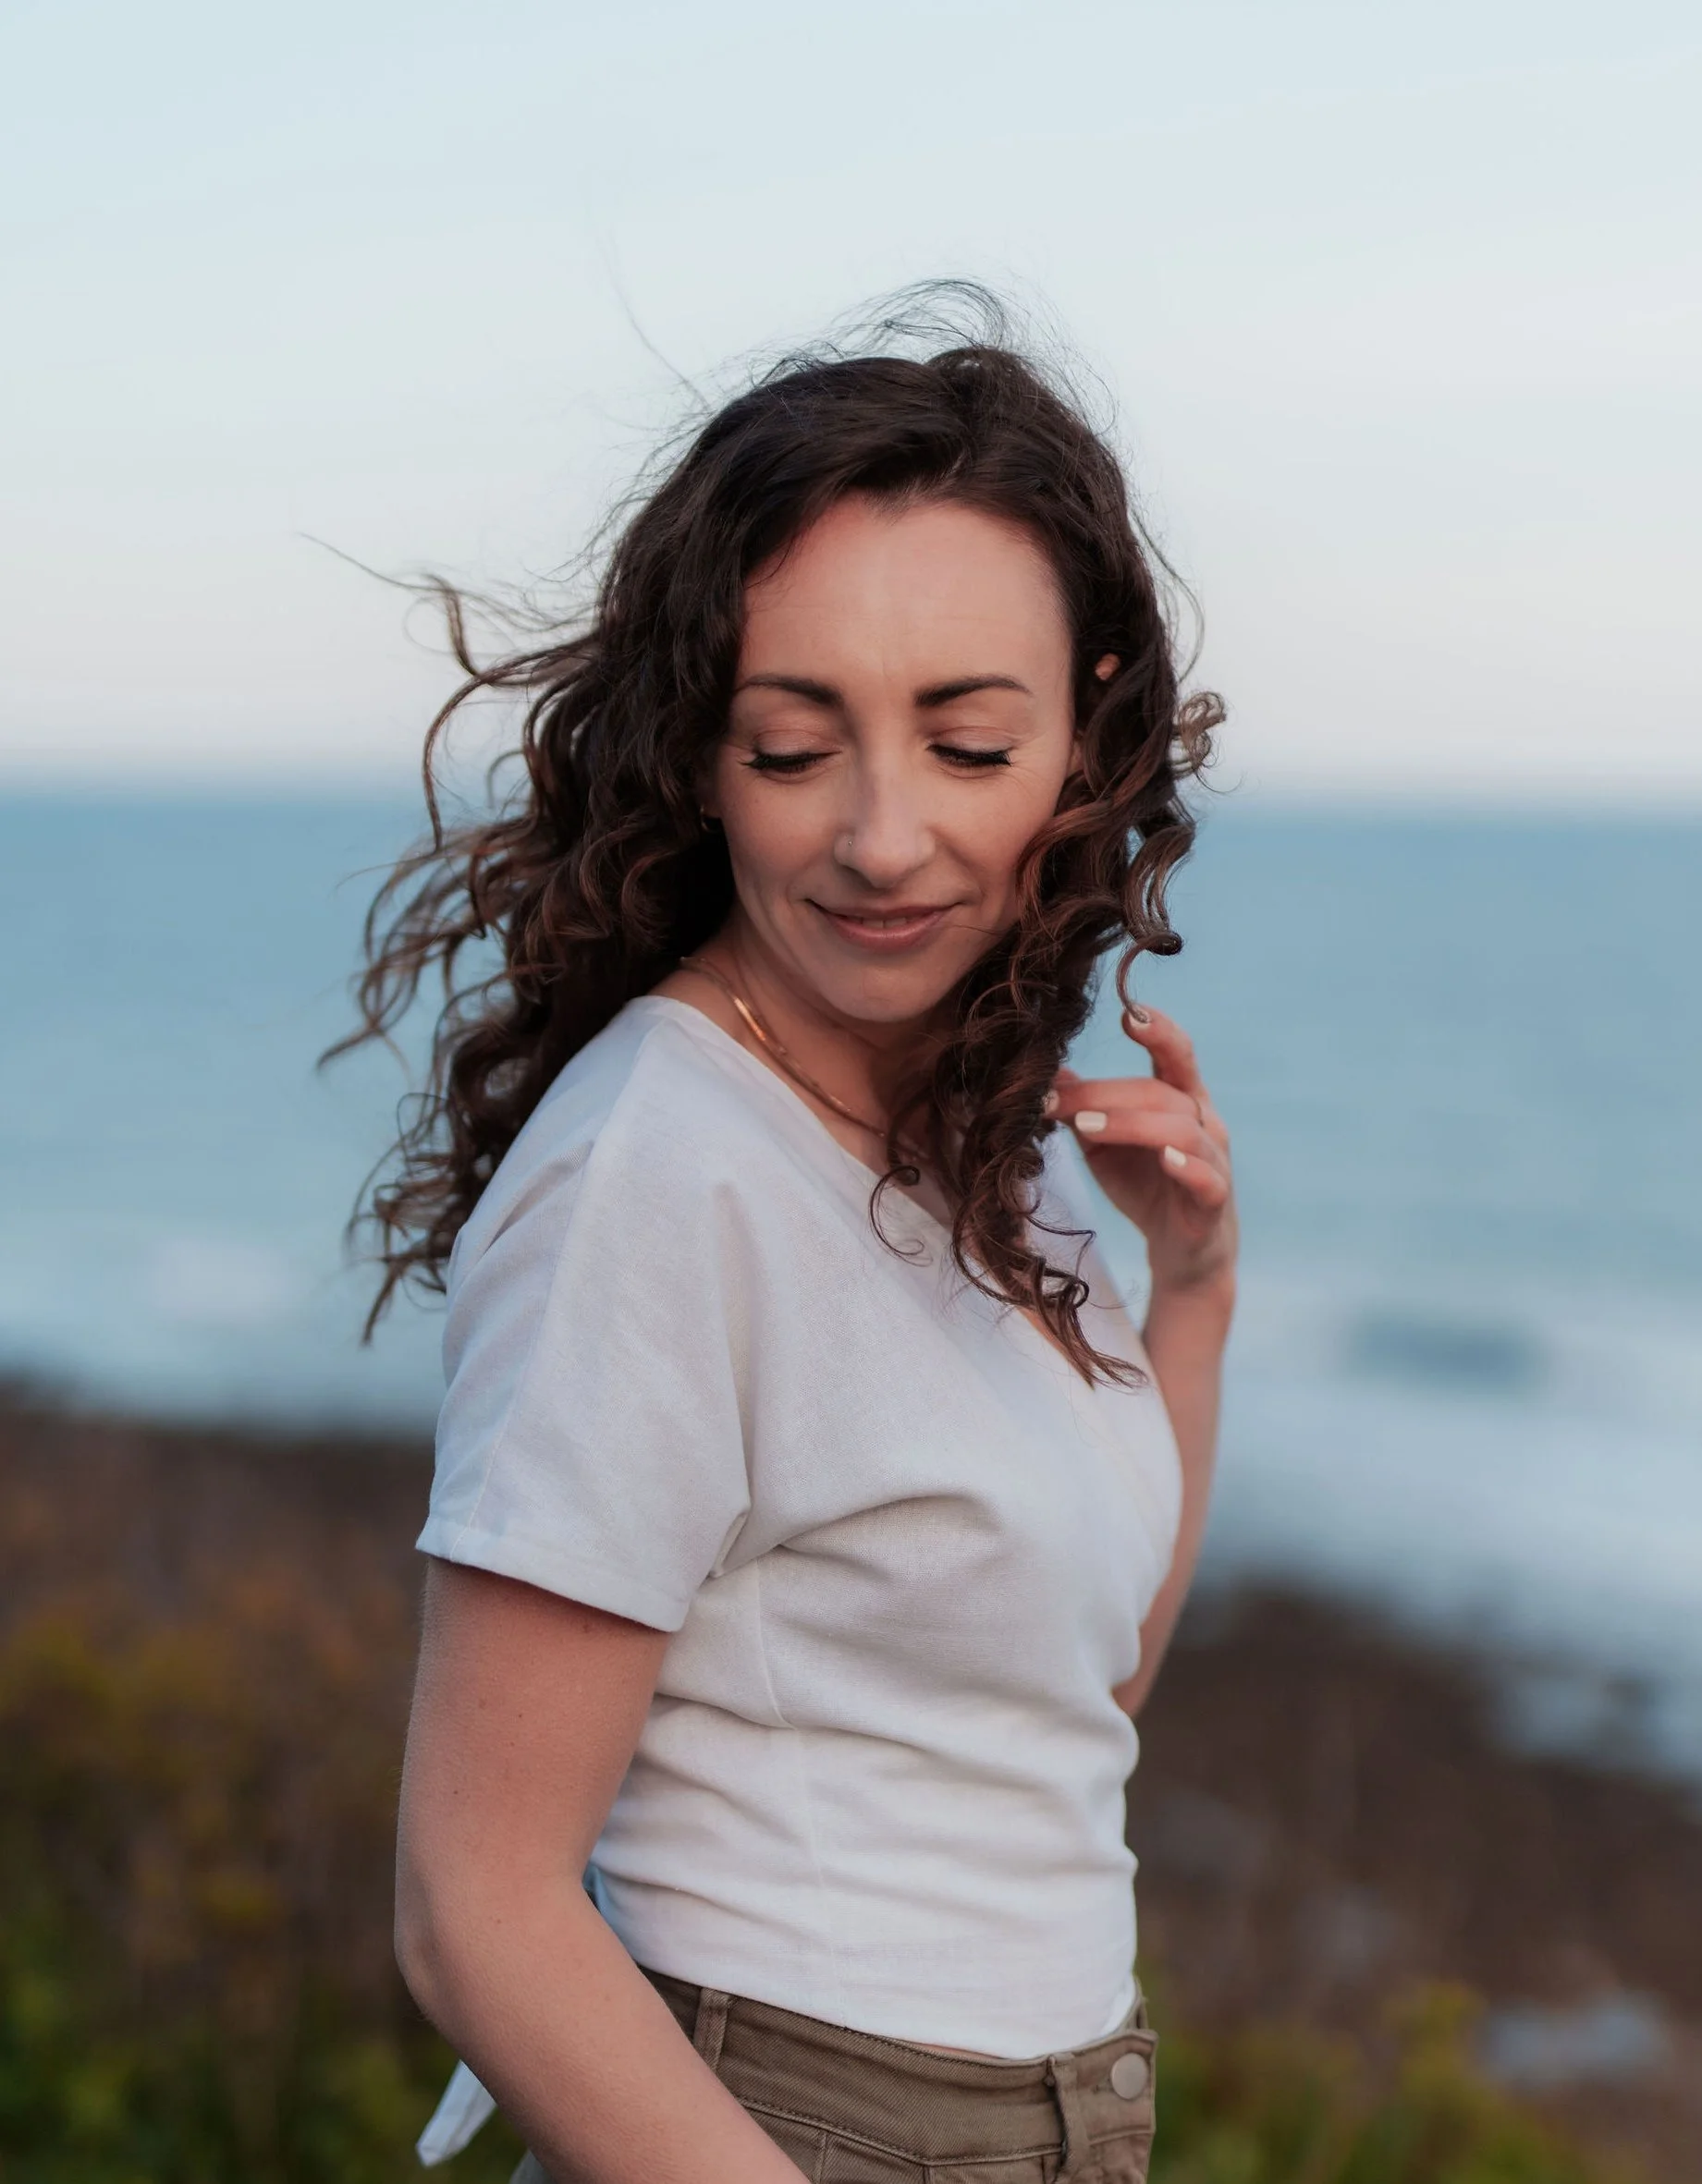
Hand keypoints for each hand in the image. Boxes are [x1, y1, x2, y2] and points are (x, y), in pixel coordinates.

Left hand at [1047, 1005, 1236, 1298]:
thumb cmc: (1144, 1186)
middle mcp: (1204, 1122)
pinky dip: (1188, 1166)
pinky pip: (1208, 1177)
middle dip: (1106, 1094)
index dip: (1159, 1031)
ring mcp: (1214, 1161)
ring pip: (1183, 1129)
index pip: (1176, 1056)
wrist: (1181, 1253)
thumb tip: (1044, 1072)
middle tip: (1056, 1101)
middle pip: (1161, 1092)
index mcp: (1179, 1100)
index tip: (1130, 1012)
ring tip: (1086, 1127)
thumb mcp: (1103, 1143)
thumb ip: (1082, 1108)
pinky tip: (1164, 1159)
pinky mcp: (1214, 1202)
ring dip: (1132, 1123)